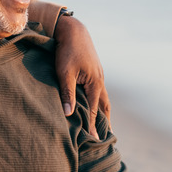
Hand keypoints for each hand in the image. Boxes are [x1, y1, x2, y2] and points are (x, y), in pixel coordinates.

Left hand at [53, 14, 111, 137]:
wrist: (73, 30)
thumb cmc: (67, 51)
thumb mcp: (64, 73)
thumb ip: (67, 93)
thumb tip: (69, 113)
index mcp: (95, 84)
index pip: (94, 111)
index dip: (93, 126)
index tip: (95, 140)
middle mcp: (100, 81)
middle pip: (104, 106)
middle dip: (105, 121)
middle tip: (107, 136)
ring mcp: (99, 75)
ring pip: (103, 98)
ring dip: (104, 111)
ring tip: (105, 123)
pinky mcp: (94, 71)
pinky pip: (99, 90)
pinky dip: (99, 100)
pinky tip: (96, 103)